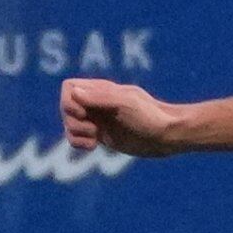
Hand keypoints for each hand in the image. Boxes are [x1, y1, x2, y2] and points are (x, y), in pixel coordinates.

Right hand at [62, 77, 192, 156]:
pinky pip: (77, 139)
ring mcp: (98, 120)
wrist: (167, 136)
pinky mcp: (102, 136)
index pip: (69, 87)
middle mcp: (96, 103)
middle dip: (73, 121)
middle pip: (65, 108)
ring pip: (69, 124)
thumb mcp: (125, 103)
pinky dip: (79, 143)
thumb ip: (99, 97)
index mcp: (101, 90)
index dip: (69, 100)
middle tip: (94, 128)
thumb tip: (73, 92)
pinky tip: (95, 145)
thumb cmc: (150, 116)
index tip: (84, 112)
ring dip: (77, 133)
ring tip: (96, 138)